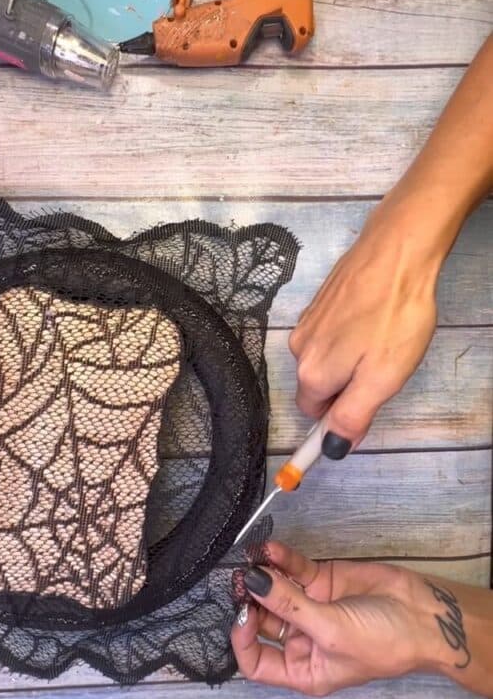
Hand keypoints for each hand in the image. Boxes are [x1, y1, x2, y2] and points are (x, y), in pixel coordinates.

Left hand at [231, 542, 446, 695]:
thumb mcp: (332, 630)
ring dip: (261, 575)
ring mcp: (309, 607)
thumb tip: (252, 582)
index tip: (241, 614)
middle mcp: (301, 639)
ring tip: (251, 559)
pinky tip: (269, 549)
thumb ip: (289, 605)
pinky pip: (293, 570)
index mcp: (303, 669)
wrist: (424, 616)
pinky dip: (279, 559)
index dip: (243, 641)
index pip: (257, 663)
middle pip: (261, 621)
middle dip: (249, 601)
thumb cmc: (382, 642)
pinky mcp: (320, 581)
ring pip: (274, 590)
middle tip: (240, 580)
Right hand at [289, 200, 439, 456]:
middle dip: (347, 386)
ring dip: (349, 359)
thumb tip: (332, 448)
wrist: (397, 250)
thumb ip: (352, 416)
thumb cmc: (394, 316)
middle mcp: (300, 347)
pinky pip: (330, 333)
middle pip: (319, 385)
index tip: (360, 416)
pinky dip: (350, 334)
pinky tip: (374, 319)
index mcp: (312, 372)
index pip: (314, 414)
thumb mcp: (381, 379)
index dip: (336, 421)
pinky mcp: (320, 300)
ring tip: (383, 340)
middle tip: (384, 371)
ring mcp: (307, 320)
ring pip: (326, 357)